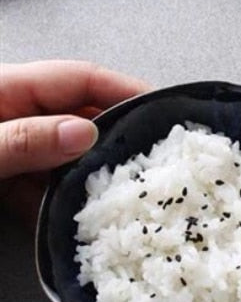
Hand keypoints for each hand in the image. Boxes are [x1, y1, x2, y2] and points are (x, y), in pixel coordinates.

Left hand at [0, 61, 148, 226]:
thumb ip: (23, 139)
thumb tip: (85, 133)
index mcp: (7, 87)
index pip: (81, 79)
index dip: (125, 90)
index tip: (163, 108)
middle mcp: (14, 113)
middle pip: (79, 116)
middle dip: (114, 137)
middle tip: (153, 158)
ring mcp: (8, 149)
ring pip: (63, 156)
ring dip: (88, 177)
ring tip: (123, 196)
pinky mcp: (0, 182)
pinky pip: (39, 187)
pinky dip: (59, 203)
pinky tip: (77, 222)